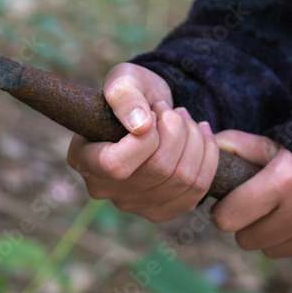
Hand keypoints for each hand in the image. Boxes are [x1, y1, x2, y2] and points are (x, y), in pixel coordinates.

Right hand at [66, 63, 218, 221]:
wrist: (150, 111)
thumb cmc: (132, 94)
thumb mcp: (124, 81)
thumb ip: (124, 95)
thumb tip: (140, 126)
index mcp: (83, 159)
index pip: (116, 164)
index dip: (146, 138)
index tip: (152, 112)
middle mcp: (103, 189)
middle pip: (158, 171)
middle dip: (178, 132)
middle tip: (175, 111)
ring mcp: (132, 205)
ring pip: (181, 180)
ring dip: (196, 141)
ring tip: (187, 121)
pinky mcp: (159, 212)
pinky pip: (196, 192)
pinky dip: (208, 159)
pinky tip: (202, 137)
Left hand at [211, 130, 291, 258]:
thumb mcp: (278, 143)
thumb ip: (239, 146)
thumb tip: (207, 145)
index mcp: (284, 181)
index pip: (228, 219)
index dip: (225, 210)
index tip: (231, 201)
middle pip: (246, 240)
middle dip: (246, 224)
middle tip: (257, 206)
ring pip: (269, 251)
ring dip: (269, 235)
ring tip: (282, 211)